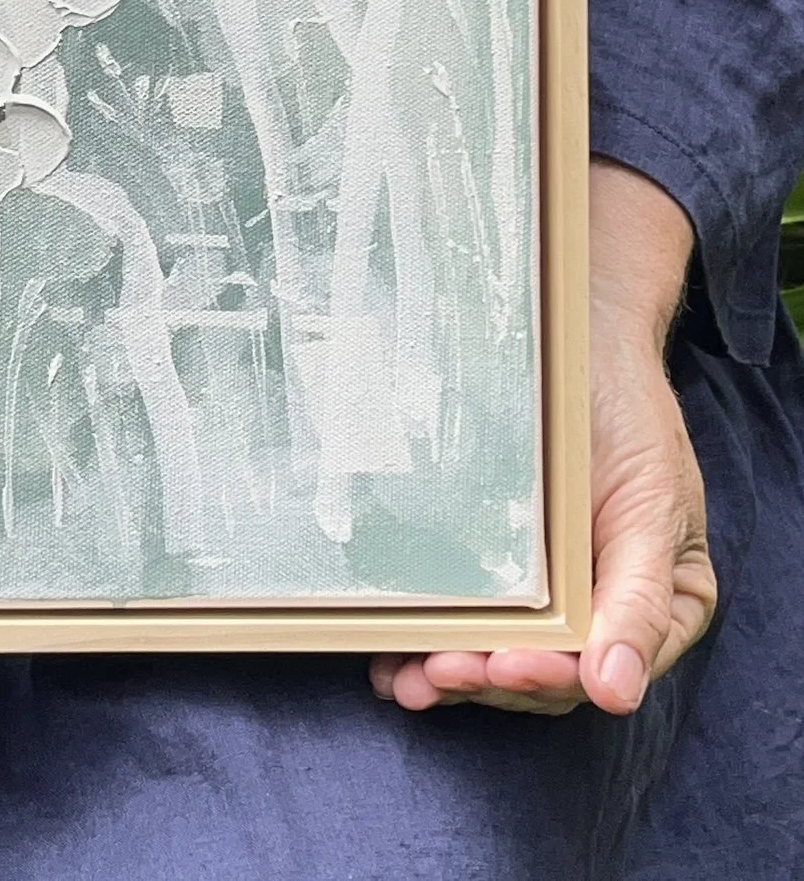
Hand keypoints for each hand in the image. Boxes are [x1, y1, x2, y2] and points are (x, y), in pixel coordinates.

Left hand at [368, 159, 717, 715]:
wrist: (577, 344)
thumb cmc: (627, 421)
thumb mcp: (652, 507)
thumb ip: (638, 601)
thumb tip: (614, 694)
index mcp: (650, 608)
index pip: (597, 670)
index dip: (548, 679)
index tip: (505, 666)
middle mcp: (592, 609)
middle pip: (538, 672)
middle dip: (486, 679)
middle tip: (437, 674)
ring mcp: (536, 587)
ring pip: (491, 653)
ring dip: (448, 673)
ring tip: (404, 680)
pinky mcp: (485, 561)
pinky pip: (457, 611)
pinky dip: (423, 639)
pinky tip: (385, 655)